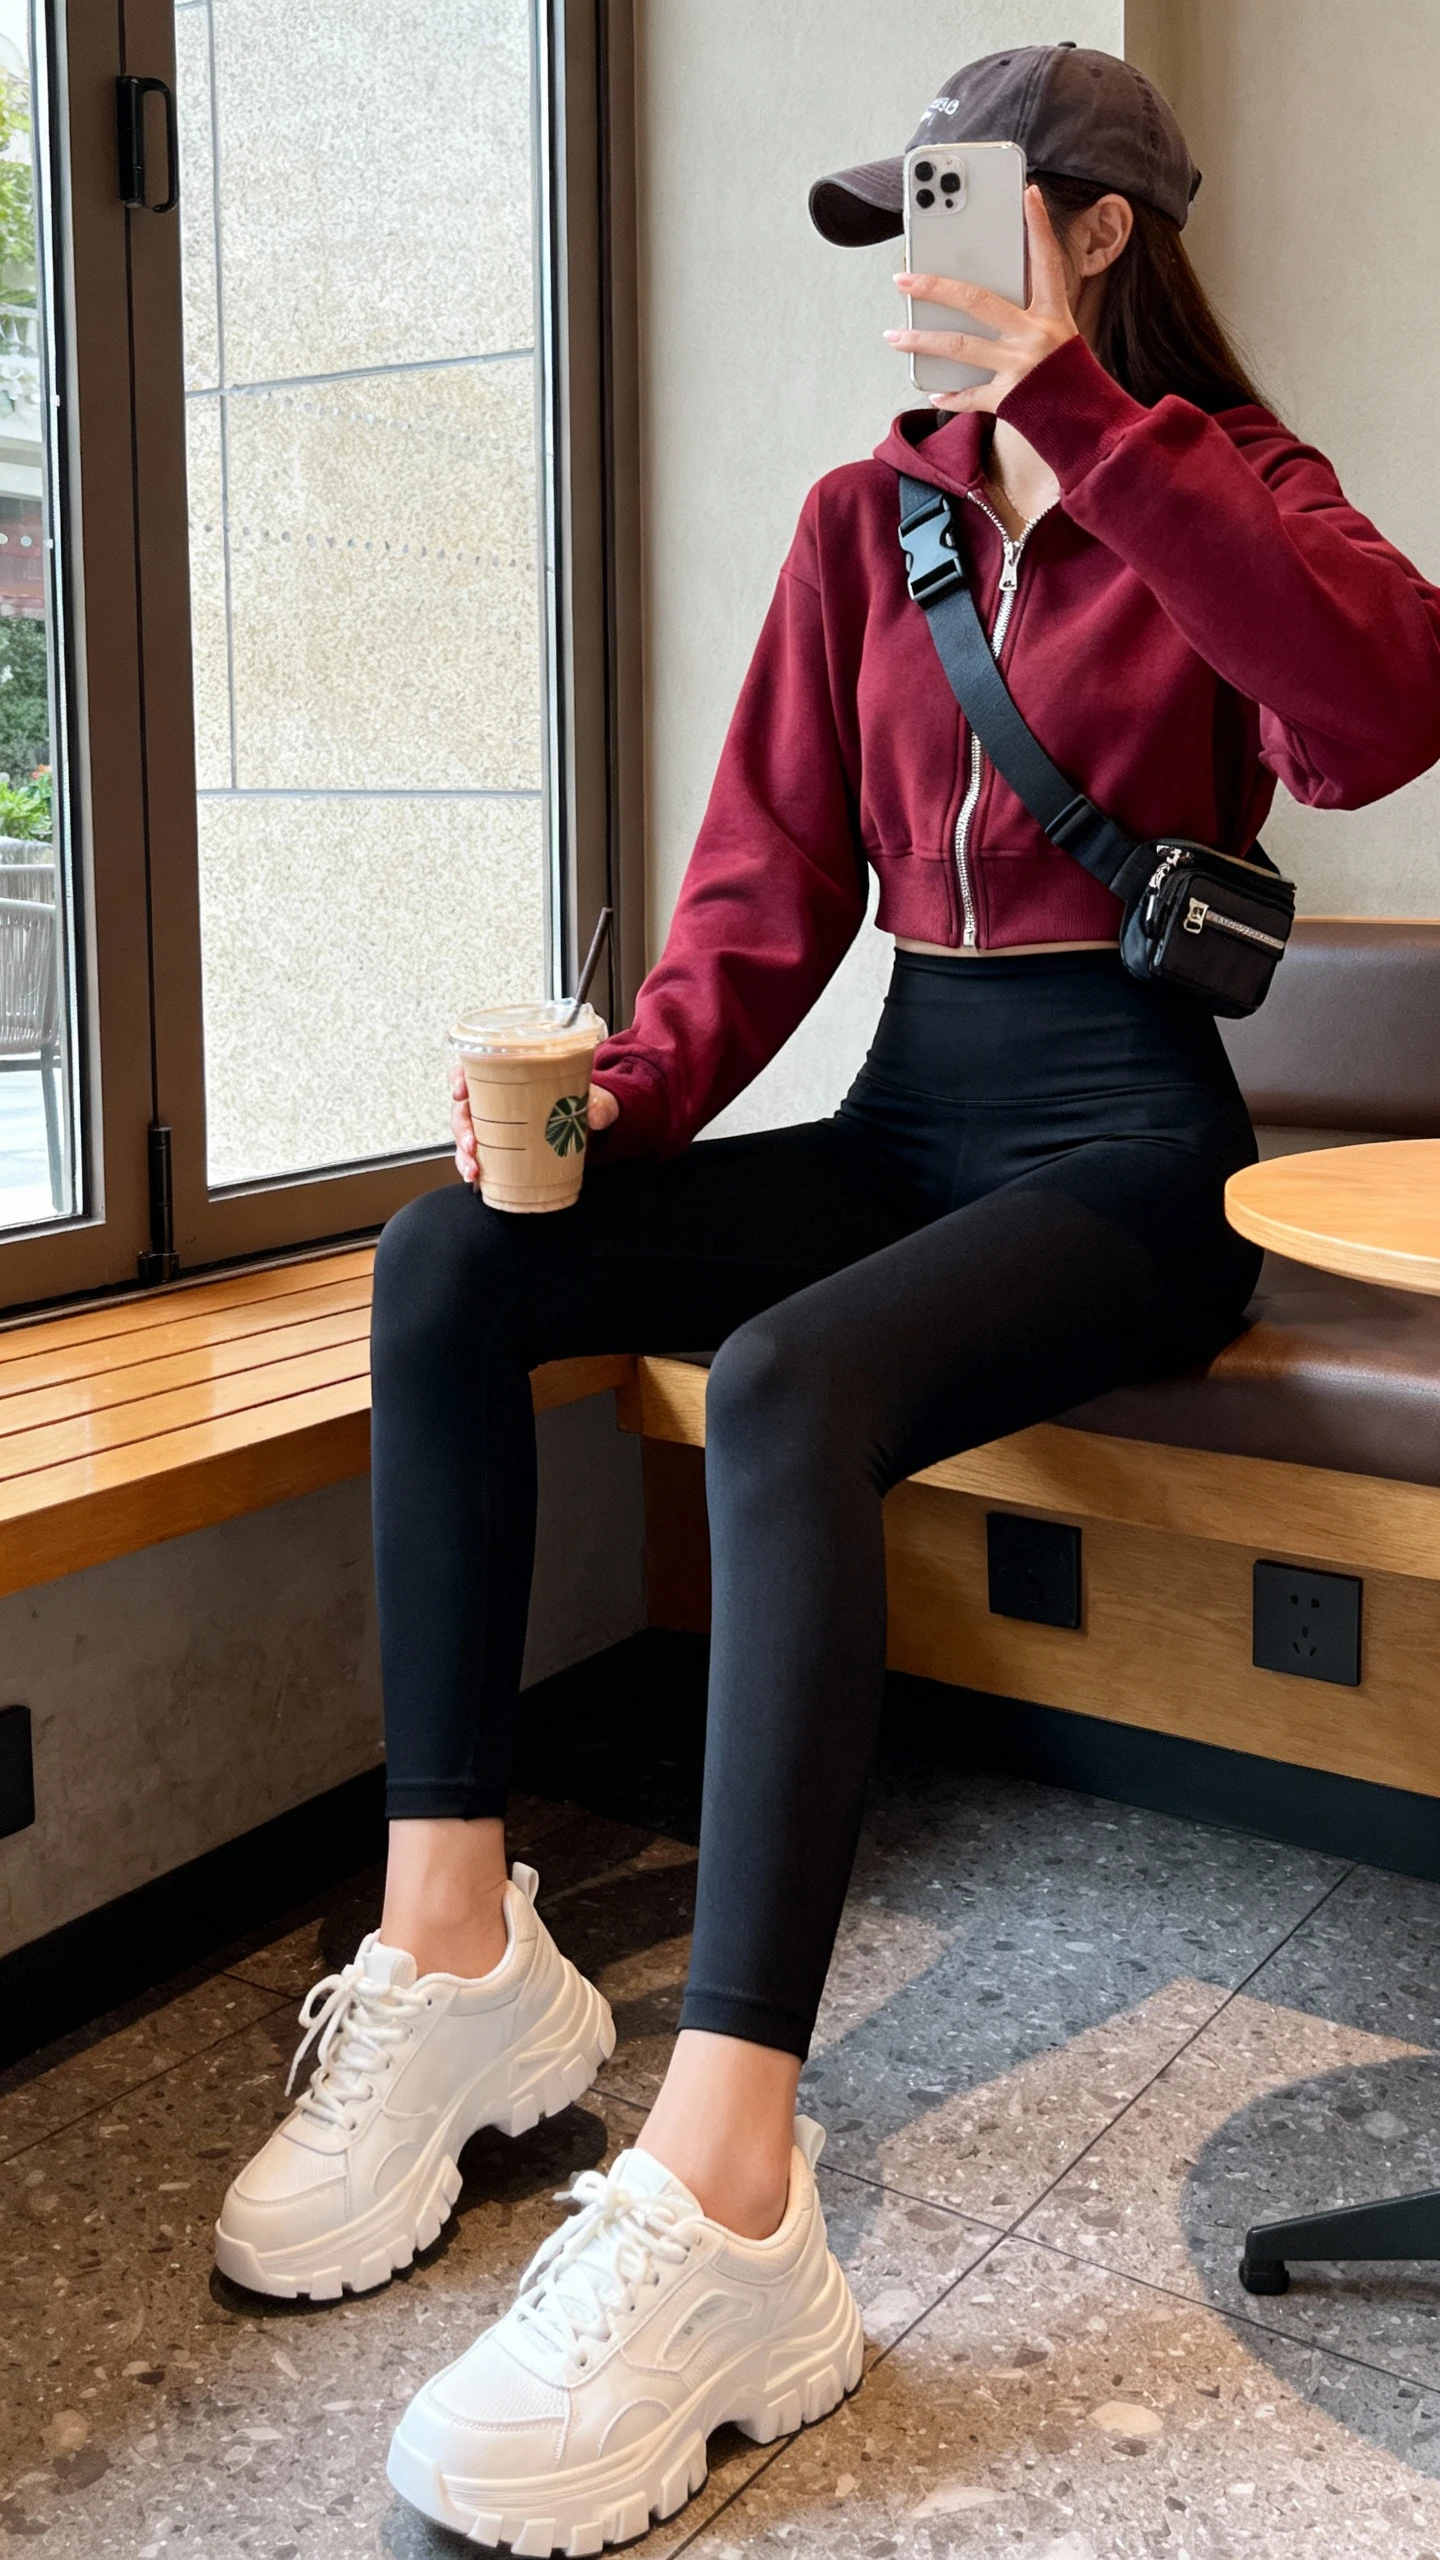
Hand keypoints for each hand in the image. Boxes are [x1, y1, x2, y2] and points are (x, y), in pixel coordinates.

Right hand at [450, 1064, 617, 1185]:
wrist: (585, 1122)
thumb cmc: (578, 1099)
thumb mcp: (591, 1096)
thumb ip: (598, 1103)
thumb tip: (596, 1114)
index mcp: (508, 1072)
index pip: (472, 1068)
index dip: (460, 1077)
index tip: (461, 1090)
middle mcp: (493, 1096)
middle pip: (463, 1106)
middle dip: (462, 1126)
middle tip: (472, 1142)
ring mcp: (492, 1122)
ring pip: (465, 1133)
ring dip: (463, 1153)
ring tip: (473, 1169)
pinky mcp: (496, 1144)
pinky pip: (475, 1154)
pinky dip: (471, 1166)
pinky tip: (476, 1177)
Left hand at [884, 184, 1076, 415]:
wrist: (1086, 423)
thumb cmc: (1067, 374)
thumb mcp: (1059, 333)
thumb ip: (1026, 311)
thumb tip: (978, 294)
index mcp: (1052, 313)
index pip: (1046, 261)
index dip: (1039, 226)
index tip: (1029, 193)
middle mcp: (1035, 336)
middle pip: (977, 301)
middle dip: (935, 287)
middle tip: (902, 278)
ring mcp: (1020, 368)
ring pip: (960, 348)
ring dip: (921, 341)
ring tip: (893, 336)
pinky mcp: (1009, 399)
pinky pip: (970, 396)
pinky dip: (950, 397)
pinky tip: (932, 391)